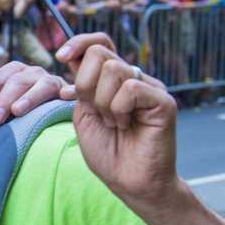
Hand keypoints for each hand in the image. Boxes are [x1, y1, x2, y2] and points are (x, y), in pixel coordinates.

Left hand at [0, 61, 71, 124]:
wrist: (50, 110)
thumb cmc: (18, 106)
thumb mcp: (1, 97)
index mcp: (13, 71)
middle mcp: (32, 73)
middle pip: (16, 81)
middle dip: (3, 100)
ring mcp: (51, 81)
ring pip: (41, 85)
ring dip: (29, 98)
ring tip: (17, 111)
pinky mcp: (68, 92)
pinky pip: (71, 90)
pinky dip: (69, 91)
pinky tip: (64, 95)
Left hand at [56, 36, 176, 207]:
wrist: (129, 182)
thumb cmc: (107, 153)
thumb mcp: (83, 115)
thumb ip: (79, 86)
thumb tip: (70, 56)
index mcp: (113, 80)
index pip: (99, 43)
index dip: (79, 42)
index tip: (61, 57)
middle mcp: (133, 78)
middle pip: (100, 54)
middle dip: (85, 86)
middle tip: (97, 114)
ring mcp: (150, 87)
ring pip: (113, 70)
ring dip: (103, 104)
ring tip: (114, 124)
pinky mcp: (163, 100)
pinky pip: (130, 88)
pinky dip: (119, 110)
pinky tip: (127, 126)